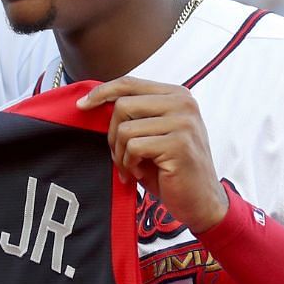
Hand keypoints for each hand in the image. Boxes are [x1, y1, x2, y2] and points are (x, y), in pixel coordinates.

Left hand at [76, 78, 228, 232]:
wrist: (201, 201)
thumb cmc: (172, 169)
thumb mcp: (154, 133)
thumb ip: (136, 114)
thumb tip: (93, 101)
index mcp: (177, 95)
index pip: (130, 83)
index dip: (102, 92)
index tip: (82, 105)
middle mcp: (183, 103)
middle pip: (123, 105)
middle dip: (113, 134)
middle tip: (121, 156)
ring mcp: (183, 123)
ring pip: (125, 129)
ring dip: (121, 154)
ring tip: (134, 167)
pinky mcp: (178, 144)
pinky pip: (134, 147)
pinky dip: (130, 165)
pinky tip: (141, 173)